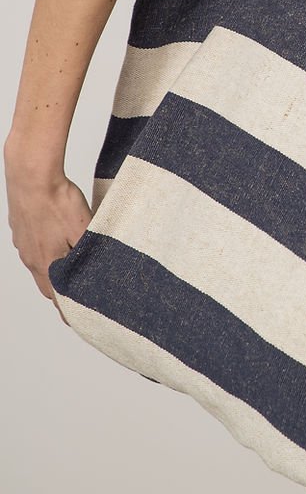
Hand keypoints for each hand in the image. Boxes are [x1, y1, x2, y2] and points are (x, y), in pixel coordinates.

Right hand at [4, 161, 91, 324]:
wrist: (31, 174)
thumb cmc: (58, 200)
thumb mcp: (84, 228)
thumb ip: (89, 251)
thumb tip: (97, 269)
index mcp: (47, 262)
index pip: (57, 297)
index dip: (68, 309)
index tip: (78, 319)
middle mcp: (31, 257)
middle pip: (47, 284)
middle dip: (61, 293)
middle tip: (77, 298)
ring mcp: (23, 243)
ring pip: (39, 265)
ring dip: (53, 271)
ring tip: (69, 270)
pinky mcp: (20, 228)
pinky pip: (33, 247)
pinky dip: (45, 251)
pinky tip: (56, 241)